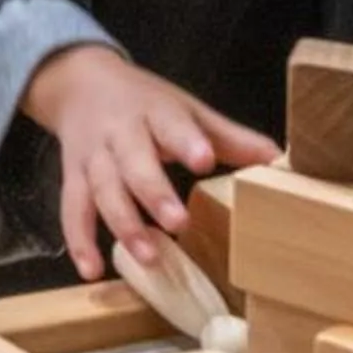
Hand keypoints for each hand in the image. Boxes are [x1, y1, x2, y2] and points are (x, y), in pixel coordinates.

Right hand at [21, 45, 278, 280]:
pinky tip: (92, 270)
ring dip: (123, 223)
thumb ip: (227, 137)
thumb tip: (280, 158)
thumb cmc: (144, 103)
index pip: (170, 124)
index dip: (186, 141)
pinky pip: (72, 209)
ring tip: (148, 257)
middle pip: (132, 163)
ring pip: (102, 190)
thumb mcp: (186, 109)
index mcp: (153, 111)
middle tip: (178, 222)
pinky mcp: (71, 176)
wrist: (78, 82)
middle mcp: (119, 133)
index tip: (204, 159)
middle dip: (153, 193)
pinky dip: (78, 240)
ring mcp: (92, 156)